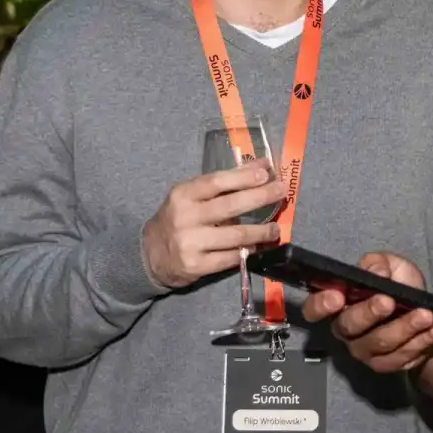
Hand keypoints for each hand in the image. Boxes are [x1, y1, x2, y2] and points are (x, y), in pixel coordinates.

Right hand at [141, 160, 285, 288]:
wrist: (150, 255)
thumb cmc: (178, 219)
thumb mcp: (192, 196)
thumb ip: (223, 184)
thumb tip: (261, 167)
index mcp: (183, 195)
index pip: (216, 182)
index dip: (242, 176)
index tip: (265, 172)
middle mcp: (185, 217)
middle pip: (230, 206)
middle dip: (260, 197)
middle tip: (282, 191)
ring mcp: (190, 243)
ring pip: (235, 236)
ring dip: (261, 231)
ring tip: (276, 228)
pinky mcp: (196, 266)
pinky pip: (230, 258)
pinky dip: (248, 251)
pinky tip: (259, 247)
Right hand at [302, 251, 432, 372]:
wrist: (427, 315)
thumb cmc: (400, 286)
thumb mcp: (391, 266)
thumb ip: (380, 264)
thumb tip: (377, 274)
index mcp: (339, 304)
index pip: (314, 309)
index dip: (320, 305)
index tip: (337, 296)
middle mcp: (346, 330)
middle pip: (350, 326)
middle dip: (370, 313)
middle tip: (390, 301)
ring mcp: (366, 351)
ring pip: (381, 343)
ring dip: (405, 327)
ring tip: (426, 314)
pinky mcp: (387, 364)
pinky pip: (403, 356)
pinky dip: (423, 340)